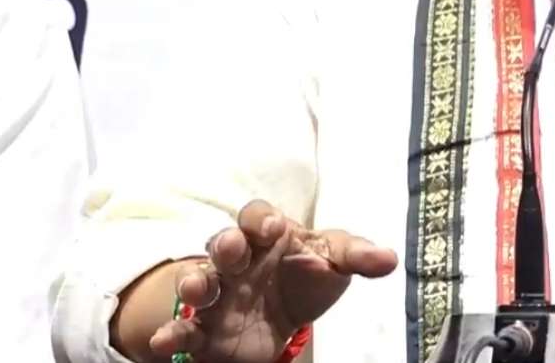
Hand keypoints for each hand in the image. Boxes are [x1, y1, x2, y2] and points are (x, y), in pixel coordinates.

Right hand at [147, 200, 397, 361]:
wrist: (286, 320)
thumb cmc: (308, 277)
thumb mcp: (335, 262)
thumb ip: (357, 256)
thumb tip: (388, 259)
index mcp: (267, 237)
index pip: (256, 216)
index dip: (261, 219)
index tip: (273, 230)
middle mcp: (238, 261)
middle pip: (224, 244)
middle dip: (225, 245)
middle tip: (233, 251)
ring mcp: (218, 294)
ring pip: (199, 281)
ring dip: (193, 282)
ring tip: (195, 289)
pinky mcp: (205, 330)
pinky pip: (184, 328)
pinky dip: (172, 332)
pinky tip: (166, 339)